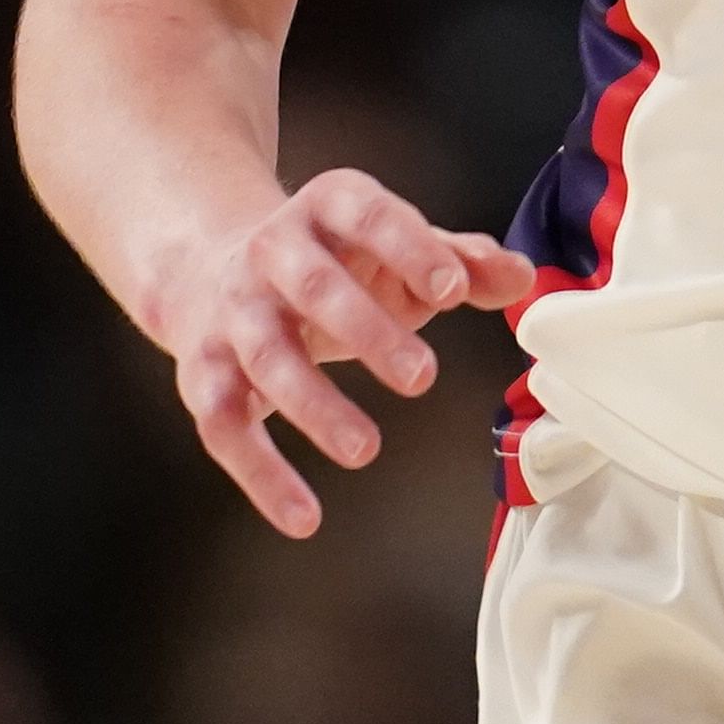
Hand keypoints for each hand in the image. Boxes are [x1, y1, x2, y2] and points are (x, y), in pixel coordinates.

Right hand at [148, 168, 538, 535]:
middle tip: (422, 377)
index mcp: (329, 207)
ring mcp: (234, 313)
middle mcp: (273, 252)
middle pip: (316, 288)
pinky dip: (261, 474)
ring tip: (366, 449)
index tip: (452, 291)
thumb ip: (461, 261)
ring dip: (314, 405)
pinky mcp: (204, 372)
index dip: (409, 249)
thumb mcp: (395, 248)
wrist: (207, 267)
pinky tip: (303, 516)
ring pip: (268, 357)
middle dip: (366, 331)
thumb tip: (520, 277)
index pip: (368, 216)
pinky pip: (225, 426)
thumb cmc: (331, 263)